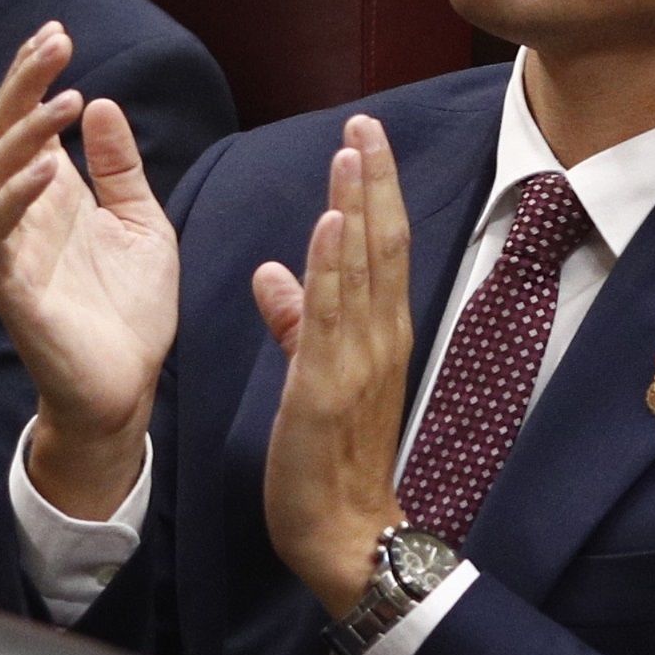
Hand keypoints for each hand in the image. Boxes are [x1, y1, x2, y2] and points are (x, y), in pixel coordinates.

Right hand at [0, 22, 176, 519]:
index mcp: (52, 194)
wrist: (126, 387)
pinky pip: (0, 235)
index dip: (36, 75)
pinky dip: (18, 198)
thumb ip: (121, 168)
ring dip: (26, 132)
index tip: (59, 33)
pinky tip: (47, 169)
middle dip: (26, 84)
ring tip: (65, 96)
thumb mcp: (141, 222)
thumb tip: (104, 104)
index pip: (29, 120)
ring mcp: (12, 249)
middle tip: (56, 41)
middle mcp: (23, 213)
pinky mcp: (12, 289)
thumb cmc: (130, 309)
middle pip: (5, 133)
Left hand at [258, 115, 412, 616]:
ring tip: (351, 150)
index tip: (366, 137)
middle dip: (373, 180)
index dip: (376, 190)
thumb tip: (273, 273)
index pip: (381, 247)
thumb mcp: (311, 377)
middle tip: (367, 121)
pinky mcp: (324, 387)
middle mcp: (378, 338)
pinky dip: (332, 265)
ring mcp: (357, 361)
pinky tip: (330, 224)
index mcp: (377, 334)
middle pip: (381, 244)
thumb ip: (297, 322)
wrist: (343, 533)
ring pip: (361, 268)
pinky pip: (330, 316)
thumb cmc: (330, 459)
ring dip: (355, 204)